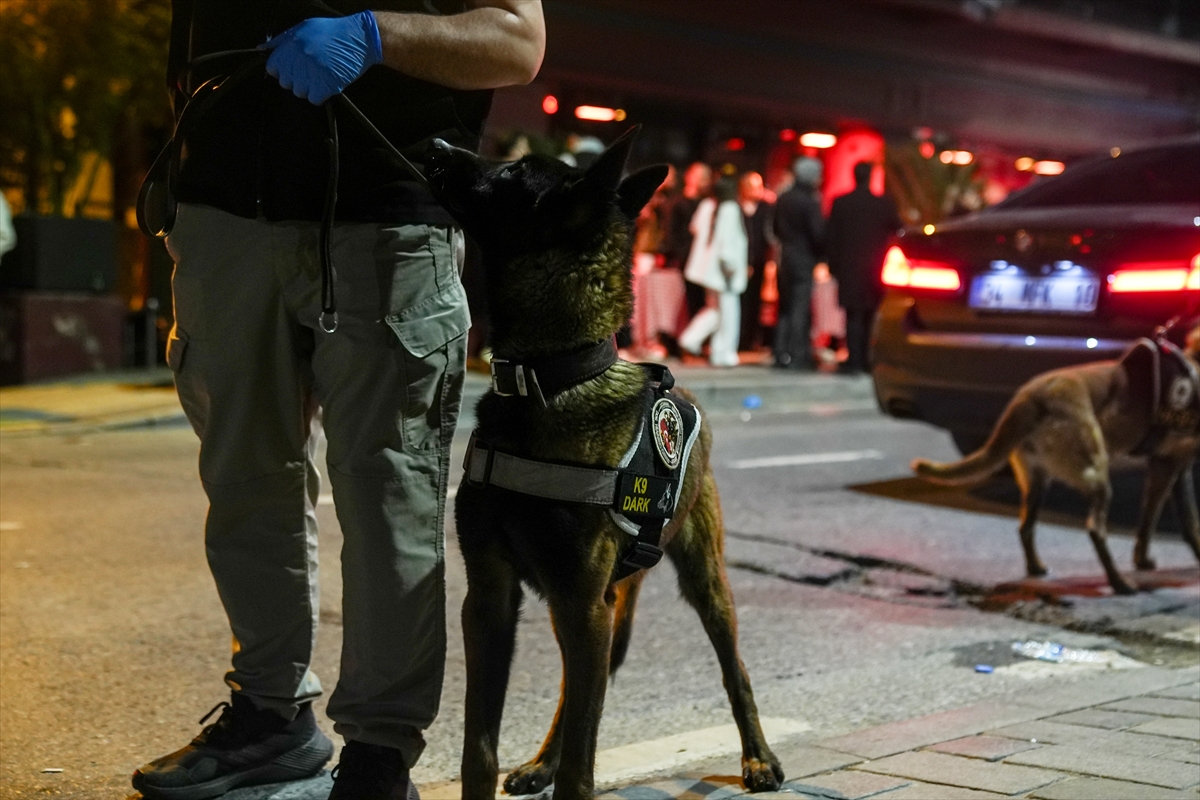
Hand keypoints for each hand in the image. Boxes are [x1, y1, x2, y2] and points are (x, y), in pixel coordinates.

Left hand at [263, 11, 382, 104]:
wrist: (360, 39)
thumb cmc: (332, 32)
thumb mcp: (303, 28)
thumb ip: (281, 40)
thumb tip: (262, 48)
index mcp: (290, 46)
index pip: (273, 68)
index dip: (283, 69)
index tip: (293, 67)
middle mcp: (298, 61)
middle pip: (286, 83)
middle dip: (297, 78)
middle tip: (312, 69)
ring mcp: (311, 75)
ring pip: (300, 92)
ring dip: (310, 87)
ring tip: (322, 74)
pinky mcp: (325, 87)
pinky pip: (314, 99)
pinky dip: (321, 94)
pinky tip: (329, 82)